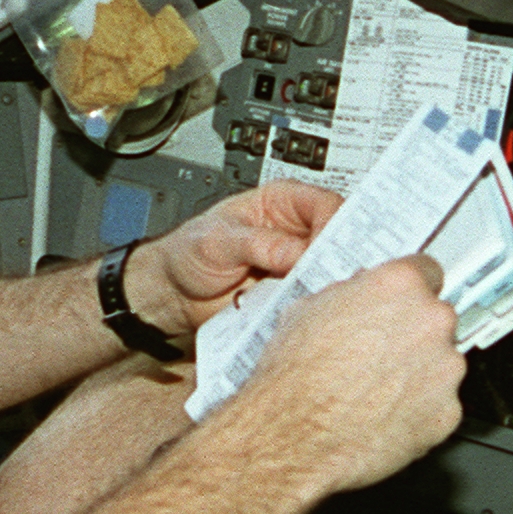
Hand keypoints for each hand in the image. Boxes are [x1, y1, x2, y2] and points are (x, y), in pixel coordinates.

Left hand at [128, 182, 340, 333]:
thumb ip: (258, 244)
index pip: (327, 205)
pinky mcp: (291, 294)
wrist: (173, 292)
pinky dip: (312, 306)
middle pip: (338, 240)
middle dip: (337, 260)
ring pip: (330, 273)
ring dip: (325, 286)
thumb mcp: (218, 241)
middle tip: (328, 279)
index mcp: (283, 202)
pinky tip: (305, 311)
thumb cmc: (188, 252)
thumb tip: (296, 252)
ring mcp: (296, 265)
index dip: (334, 227)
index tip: (325, 253)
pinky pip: (313, 299)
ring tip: (313, 297)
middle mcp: (296, 231)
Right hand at [233, 254, 463, 493]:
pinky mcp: (448, 413)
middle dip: (413, 334)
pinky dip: (419, 412)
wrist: (294, 435)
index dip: (409, 291)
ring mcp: (445, 369)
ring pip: (441, 364)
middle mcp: (431, 321)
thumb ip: (350, 296)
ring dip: (418, 374)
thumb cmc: (295, 377)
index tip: (401, 304)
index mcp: (399, 285)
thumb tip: (358, 296)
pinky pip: (440, 406)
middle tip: (379, 354)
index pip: (426, 271)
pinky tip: (384, 415)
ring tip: (376, 390)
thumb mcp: (308, 310)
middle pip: (436, 319)